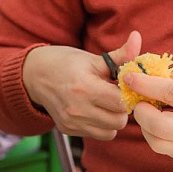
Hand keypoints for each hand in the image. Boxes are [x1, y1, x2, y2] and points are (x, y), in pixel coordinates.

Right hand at [22, 31, 141, 139]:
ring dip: (113, 119)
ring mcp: (71, 122)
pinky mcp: (68, 130)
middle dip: (122, 108)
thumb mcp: (93, 58)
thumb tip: (137, 36)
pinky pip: (97, 134)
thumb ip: (120, 55)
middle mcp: (77, 109)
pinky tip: (95, 110)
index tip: (124, 87)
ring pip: (110, 132)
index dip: (128, 94)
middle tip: (116, 96)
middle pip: (119, 121)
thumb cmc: (66, 63)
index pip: (121, 103)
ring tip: (106, 104)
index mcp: (84, 88)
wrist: (34, 75)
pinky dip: (101, 125)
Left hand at [124, 69, 172, 167]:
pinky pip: (164, 149)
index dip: (145, 84)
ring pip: (156, 142)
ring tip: (152, 113)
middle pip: (158, 124)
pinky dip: (156, 135)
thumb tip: (159, 75)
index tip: (129, 76)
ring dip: (146, 126)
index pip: (171, 92)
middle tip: (140, 101)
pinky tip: (162, 125)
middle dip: (140, 111)